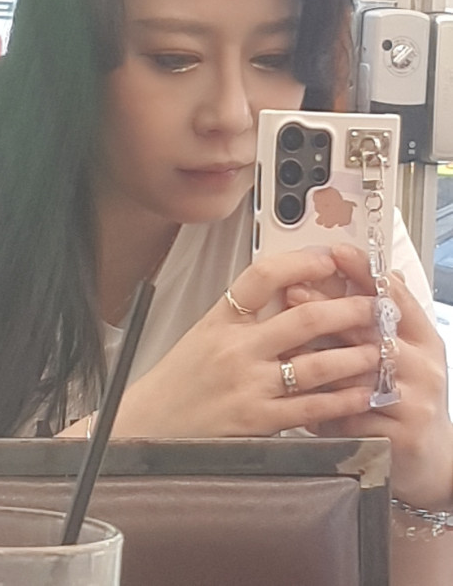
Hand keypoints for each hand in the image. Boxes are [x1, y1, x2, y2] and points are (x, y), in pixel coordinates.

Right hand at [113, 250, 377, 438]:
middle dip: (347, 310)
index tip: (330, 259)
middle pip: (302, 318)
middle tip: (374, 306)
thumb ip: (244, 316)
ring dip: (354, 356)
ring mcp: (248, 385)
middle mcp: (236, 348)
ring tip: (380, 349)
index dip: (301, 262)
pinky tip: (362, 393)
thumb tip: (294, 292)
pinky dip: (341, 401)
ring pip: (314, 365)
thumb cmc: (180, 378)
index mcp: (220, 319)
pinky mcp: (257, 421)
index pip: (262, 276)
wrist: (150, 423)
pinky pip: (309, 408)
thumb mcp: (204, 334)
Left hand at [305, 243, 452, 509]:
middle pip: (372, 329)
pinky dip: (323, 409)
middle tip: (293, 292)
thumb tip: (357, 267)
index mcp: (423, 337)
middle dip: (329, 309)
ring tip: (283, 344)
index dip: (365, 272)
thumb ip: (379, 317)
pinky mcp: (401, 436)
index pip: (396, 296)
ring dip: (318, 358)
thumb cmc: (406, 397)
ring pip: (358, 372)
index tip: (336, 252)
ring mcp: (415, 401)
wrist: (430, 461)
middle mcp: (423, 365)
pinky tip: (296, 402)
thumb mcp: (402, 352)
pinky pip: (352, 416)